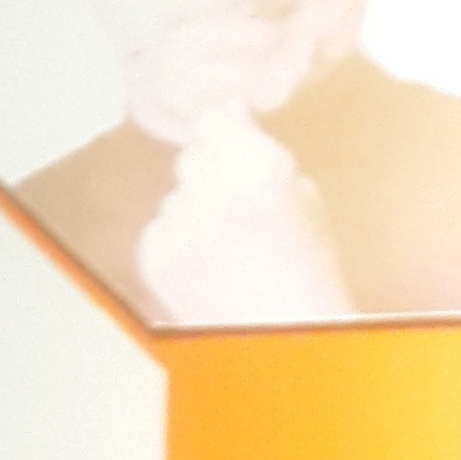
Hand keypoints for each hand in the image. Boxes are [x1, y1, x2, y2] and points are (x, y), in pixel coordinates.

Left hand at [135, 115, 354, 326]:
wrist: (279, 341)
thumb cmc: (307, 276)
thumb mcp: (307, 201)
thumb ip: (267, 159)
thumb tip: (239, 128)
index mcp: (259, 169)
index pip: (217, 118)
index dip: (224, 124)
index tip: (230, 127)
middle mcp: (211, 188)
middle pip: (193, 155)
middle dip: (211, 169)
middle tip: (235, 205)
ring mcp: (177, 222)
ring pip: (176, 194)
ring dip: (194, 208)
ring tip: (225, 247)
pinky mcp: (153, 254)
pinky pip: (159, 228)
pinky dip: (177, 240)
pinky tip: (206, 266)